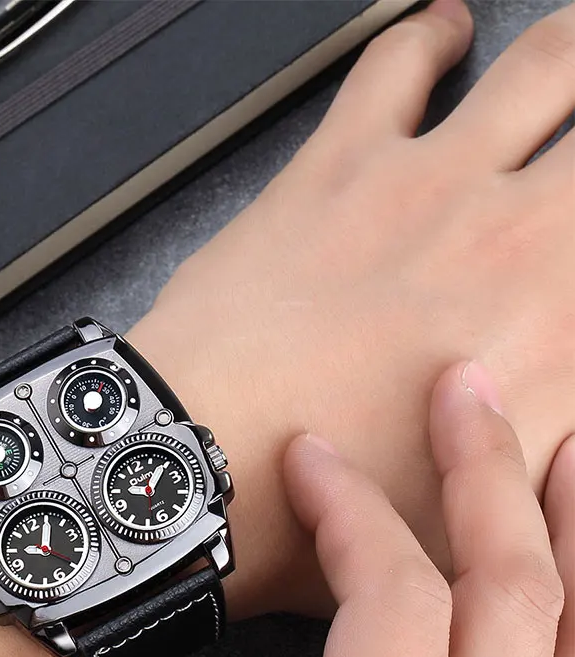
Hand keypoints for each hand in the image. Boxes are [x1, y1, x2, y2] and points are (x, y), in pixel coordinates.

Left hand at [132, 0, 574, 615]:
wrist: (207, 467)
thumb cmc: (333, 508)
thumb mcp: (483, 518)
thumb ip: (548, 435)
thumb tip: (558, 380)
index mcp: (564, 318)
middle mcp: (522, 233)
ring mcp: (432, 183)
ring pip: (546, 69)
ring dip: (572, 55)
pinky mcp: (340, 165)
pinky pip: (396, 68)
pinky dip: (426, 40)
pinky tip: (443, 31)